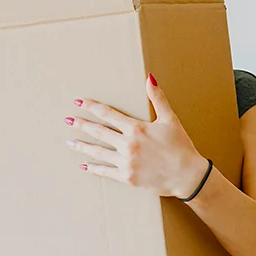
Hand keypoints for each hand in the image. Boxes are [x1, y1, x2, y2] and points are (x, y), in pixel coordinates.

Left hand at [65, 74, 209, 198]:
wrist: (187, 175)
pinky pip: (106, 171)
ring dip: (82, 146)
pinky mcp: (127, 177)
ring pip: (98, 152)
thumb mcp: (170, 119)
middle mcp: (128, 145)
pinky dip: (94, 168)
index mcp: (136, 128)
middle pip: (99, 132)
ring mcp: (126, 162)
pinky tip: (84, 166)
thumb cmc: (181, 146)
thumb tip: (149, 77)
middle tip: (68, 120)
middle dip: (81, 124)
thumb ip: (157, 98)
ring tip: (70, 142)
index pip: (108, 114)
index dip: (92, 107)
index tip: (79, 102)